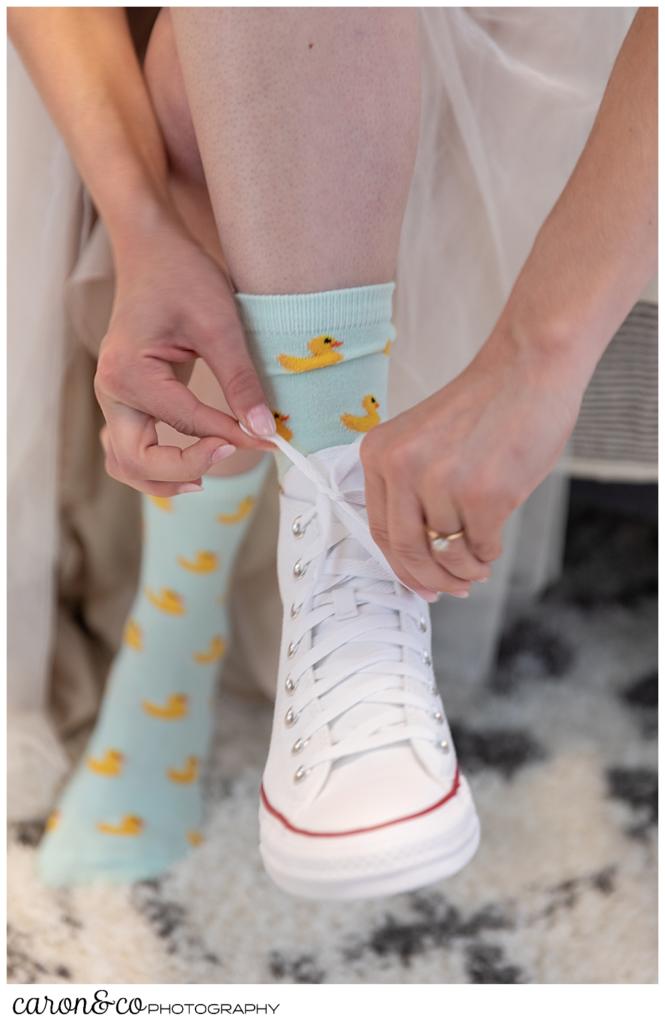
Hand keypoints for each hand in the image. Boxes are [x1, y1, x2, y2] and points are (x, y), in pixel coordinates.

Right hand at [95, 210, 274, 495]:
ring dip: (161, 479)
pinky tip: (191, 465)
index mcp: (129, 373)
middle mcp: (111, 391)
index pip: (185, 423)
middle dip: (186, 468)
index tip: (271, 440)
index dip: (232, 436)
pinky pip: (129, 448)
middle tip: (235, 452)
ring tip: (206, 478)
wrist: (153, 250)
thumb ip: (240, 381)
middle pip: (138, 459)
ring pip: (125, 462)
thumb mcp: (220, 325)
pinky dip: (154, 465)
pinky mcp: (124, 400)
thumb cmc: (183, 277)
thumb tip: (265, 428)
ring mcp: (112, 398)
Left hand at [360, 332, 583, 598]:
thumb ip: (410, 490)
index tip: (419, 584)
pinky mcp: (484, 494)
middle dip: (431, 579)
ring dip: (466, 568)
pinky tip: (494, 544)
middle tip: (452, 589)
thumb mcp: (422, 442)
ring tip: (479, 566)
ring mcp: (442, 481)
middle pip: (407, 550)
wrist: (529, 367)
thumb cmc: (485, 406)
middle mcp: (402, 467)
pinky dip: (489, 554)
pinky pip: (480, 547)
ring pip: (447, 552)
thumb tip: (419, 558)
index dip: (400, 567)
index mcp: (379, 453)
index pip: (380, 531)